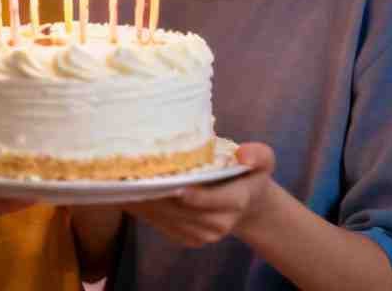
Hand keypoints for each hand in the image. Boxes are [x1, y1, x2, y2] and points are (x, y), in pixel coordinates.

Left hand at [122, 142, 276, 247]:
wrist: (247, 203)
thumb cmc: (250, 174)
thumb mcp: (263, 160)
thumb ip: (258, 154)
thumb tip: (242, 153)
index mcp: (236, 202)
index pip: (208, 200)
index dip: (189, 194)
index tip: (170, 182)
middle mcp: (218, 223)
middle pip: (183, 210)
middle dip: (159, 194)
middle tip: (135, 174)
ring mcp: (202, 235)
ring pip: (169, 219)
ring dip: (148, 202)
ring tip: (128, 181)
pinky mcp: (188, 239)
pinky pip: (164, 226)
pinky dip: (147, 210)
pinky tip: (133, 193)